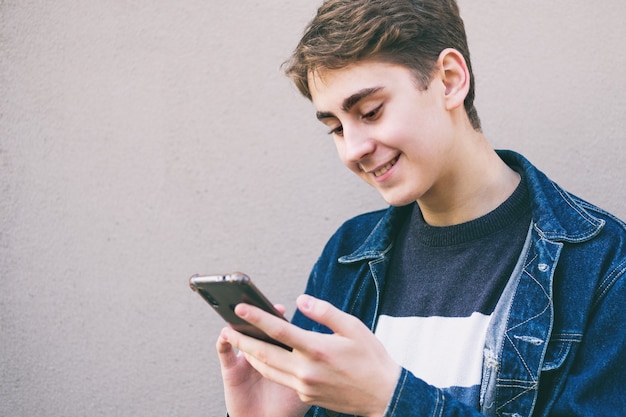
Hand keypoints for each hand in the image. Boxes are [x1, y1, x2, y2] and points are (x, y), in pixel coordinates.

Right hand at [216, 304, 308, 416]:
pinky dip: (224, 341)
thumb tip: (322, 345)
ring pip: (242, 338)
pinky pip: (225, 354)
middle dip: (258, 317)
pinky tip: (226, 334)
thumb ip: (314, 366)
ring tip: (238, 312)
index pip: (280, 333)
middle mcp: (263, 356)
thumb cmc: (288, 408)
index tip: (281, 308)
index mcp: (282, 356)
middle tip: (258, 303)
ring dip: (241, 323)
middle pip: (259, 331)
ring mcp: (245, 362)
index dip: (279, 320)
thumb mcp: (307, 385)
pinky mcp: (231, 372)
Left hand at [222, 295, 400, 416]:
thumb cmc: (371, 359)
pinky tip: (266, 358)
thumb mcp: (353, 327)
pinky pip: (283, 380)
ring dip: (251, 356)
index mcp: (318, 349)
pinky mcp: (306, 397)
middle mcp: (307, 370)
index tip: (241, 308)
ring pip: (269, 370)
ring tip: (239, 343)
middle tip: (226, 329)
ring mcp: (305, 386)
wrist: (383, 396)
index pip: (279, 330)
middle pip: (265, 354)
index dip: (257, 318)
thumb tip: (302, 300)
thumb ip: (325, 312)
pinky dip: (271, 368)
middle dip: (243, 341)